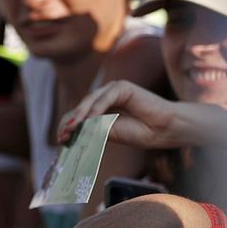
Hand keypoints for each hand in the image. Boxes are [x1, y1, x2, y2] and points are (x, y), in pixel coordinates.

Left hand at [57, 80, 226, 149]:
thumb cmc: (142, 132)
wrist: (166, 129)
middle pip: (80, 108)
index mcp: (101, 109)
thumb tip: (70, 131)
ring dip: (79, 116)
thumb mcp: (110, 133)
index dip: (68, 126)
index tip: (60, 140)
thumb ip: (92, 129)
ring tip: (72, 129)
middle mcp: (105, 97)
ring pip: (89, 102)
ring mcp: (113, 90)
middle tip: (62, 136)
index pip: (79, 116)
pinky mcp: (122, 87)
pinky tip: (88, 120)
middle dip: (70, 123)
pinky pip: (105, 98)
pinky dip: (95, 109)